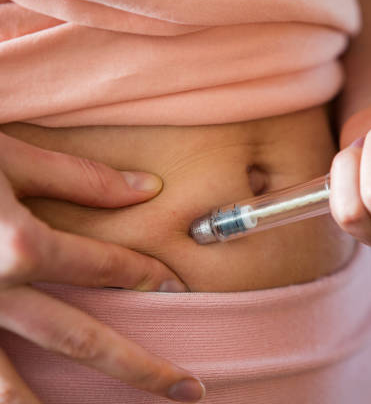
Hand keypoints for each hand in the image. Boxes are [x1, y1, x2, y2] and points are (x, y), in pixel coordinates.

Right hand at [0, 132, 203, 401]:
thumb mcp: (5, 154)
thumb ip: (79, 178)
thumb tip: (145, 189)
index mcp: (18, 246)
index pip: (105, 269)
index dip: (146, 275)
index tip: (175, 288)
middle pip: (82, 340)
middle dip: (139, 368)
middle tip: (188, 392)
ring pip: (12, 387)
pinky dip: (0, 394)